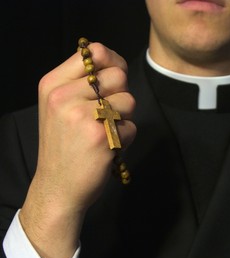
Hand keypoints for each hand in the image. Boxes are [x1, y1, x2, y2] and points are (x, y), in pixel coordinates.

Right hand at [19, 42, 135, 257]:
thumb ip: (82, 83)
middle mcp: (64, 96)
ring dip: (124, 118)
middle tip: (106, 115)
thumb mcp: (59, 107)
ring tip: (105, 132)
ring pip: (129, 101)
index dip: (113, 62)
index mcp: (53, 84)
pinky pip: (131, 127)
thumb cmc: (64, 146)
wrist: (58, 187)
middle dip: (121, 95)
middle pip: (118, 76)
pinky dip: (125, 139)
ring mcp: (82, 116)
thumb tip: (115, 63)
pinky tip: (107, 148)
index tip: (114, 79)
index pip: (94, 52)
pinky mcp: (101, 136)